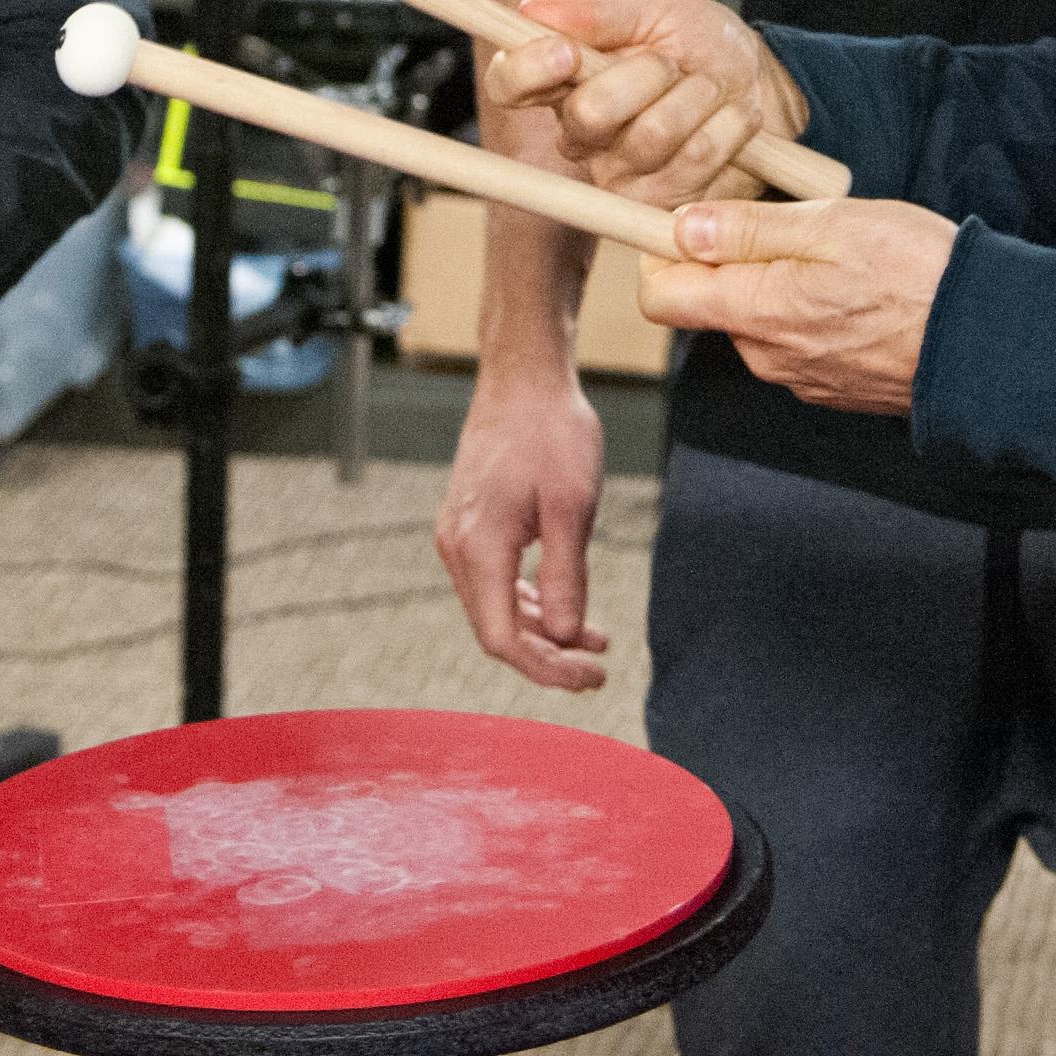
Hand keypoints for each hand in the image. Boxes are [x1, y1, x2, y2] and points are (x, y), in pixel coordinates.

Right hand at [435, 368, 612, 692]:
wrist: (524, 378)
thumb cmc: (552, 431)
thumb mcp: (572, 505)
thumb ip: (566, 576)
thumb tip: (567, 638)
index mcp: (478, 546)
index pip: (503, 638)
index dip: (547, 668)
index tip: (592, 676)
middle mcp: (458, 546)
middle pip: (495, 630)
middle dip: (548, 655)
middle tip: (598, 667)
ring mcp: (459, 534)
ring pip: (494, 608)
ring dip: (542, 631)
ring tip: (595, 642)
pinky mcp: (471, 524)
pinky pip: (494, 581)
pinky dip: (529, 601)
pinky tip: (565, 606)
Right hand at [484, 0, 809, 213]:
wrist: (760, 83)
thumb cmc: (697, 42)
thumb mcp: (654, 9)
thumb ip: (599, 14)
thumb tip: (531, 10)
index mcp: (562, 79)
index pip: (510, 84)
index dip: (528, 70)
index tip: (568, 51)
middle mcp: (580, 134)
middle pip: (587, 115)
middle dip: (646, 75)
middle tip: (671, 62)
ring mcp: (619, 176)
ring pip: (649, 138)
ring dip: (696, 97)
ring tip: (709, 86)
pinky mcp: (663, 204)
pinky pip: (695, 160)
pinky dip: (727, 124)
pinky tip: (728, 116)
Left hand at [637, 199, 957, 417]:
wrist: (989, 342)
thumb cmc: (916, 272)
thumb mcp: (830, 225)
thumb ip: (748, 230)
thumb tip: (681, 230)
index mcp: (757, 311)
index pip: (661, 297)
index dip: (660, 254)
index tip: (689, 222)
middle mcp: (767, 356)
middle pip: (710, 305)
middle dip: (732, 262)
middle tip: (791, 226)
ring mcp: (800, 378)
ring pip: (757, 321)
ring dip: (777, 285)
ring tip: (840, 259)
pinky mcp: (831, 389)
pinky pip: (796, 343)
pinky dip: (810, 313)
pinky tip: (858, 293)